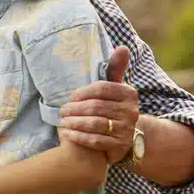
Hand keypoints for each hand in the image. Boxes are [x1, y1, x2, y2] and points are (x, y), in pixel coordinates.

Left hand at [58, 45, 138, 163]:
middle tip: (62, 110)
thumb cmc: (113, 106)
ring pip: (95, 124)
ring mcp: (126, 129)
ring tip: (62, 122)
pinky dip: (79, 137)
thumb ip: (115, 69)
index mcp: (129, 93)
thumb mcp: (115, 88)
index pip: (101, 89)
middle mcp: (131, 111)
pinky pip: (96, 140)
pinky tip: (68, 134)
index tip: (70, 97)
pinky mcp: (120, 145)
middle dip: (75, 109)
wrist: (125, 135)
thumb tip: (122, 47)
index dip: (82, 92)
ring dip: (74, 123)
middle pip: (95, 107)